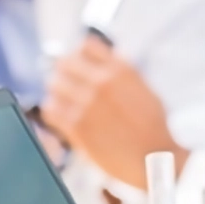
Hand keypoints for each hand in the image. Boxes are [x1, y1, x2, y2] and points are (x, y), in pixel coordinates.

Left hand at [40, 37, 183, 187]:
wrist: (154, 157)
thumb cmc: (154, 126)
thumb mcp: (146, 89)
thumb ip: (124, 73)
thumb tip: (109, 58)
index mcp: (121, 71)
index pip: (86, 45)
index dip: (82, 54)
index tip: (83, 63)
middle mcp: (101, 83)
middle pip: (64, 62)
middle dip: (66, 71)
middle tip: (71, 82)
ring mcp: (86, 104)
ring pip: (54, 85)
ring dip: (59, 91)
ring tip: (68, 100)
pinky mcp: (75, 126)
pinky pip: (50, 109)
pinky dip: (55, 110)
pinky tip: (65, 115)